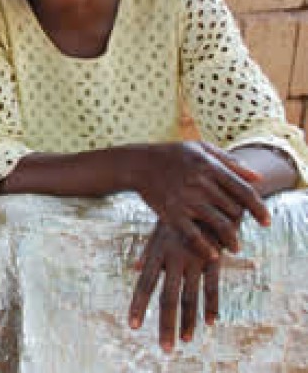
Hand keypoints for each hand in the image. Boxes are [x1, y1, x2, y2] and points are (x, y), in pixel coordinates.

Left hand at [128, 221, 221, 352]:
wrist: (206, 195)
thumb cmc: (180, 214)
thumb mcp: (161, 230)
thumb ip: (149, 251)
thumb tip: (135, 268)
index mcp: (158, 254)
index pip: (144, 285)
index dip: (138, 306)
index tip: (132, 325)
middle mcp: (174, 260)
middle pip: (168, 298)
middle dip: (165, 324)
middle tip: (165, 348)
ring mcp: (195, 260)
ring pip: (190, 297)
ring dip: (189, 322)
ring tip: (185, 342)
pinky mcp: (214, 259)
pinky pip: (212, 286)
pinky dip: (211, 305)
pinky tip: (210, 323)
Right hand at [134, 141, 266, 258]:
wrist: (137, 164)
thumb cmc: (171, 154)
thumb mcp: (200, 148)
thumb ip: (229, 161)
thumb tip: (258, 178)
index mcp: (209, 167)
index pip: (243, 191)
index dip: (259, 208)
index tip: (266, 222)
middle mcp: (200, 184)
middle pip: (234, 209)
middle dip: (242, 223)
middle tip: (242, 230)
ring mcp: (185, 200)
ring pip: (220, 225)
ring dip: (231, 240)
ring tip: (235, 247)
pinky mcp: (171, 214)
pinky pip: (193, 236)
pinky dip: (206, 249)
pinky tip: (213, 255)